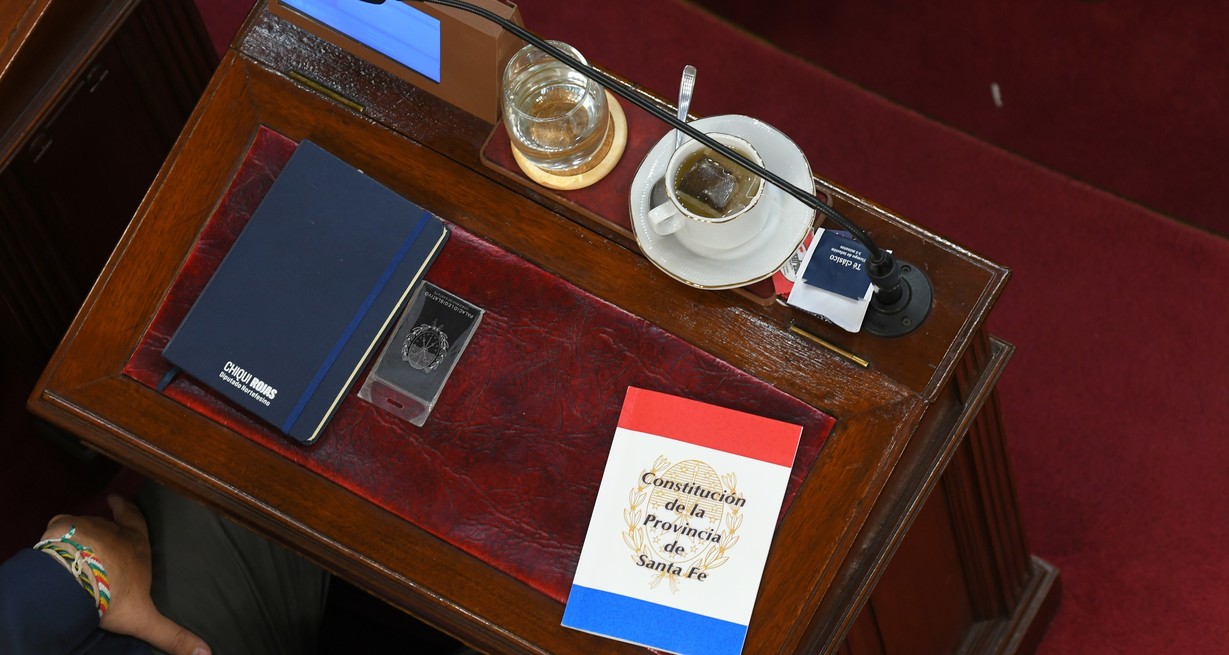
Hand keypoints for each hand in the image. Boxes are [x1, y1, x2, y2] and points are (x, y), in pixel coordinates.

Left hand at [41, 495, 210, 654]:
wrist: (76, 581)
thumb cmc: (115, 595)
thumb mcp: (145, 619)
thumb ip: (172, 635)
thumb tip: (206, 653)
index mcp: (136, 547)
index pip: (135, 521)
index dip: (128, 510)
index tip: (118, 499)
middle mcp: (114, 532)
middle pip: (110, 522)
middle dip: (107, 522)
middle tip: (101, 519)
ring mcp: (87, 528)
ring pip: (85, 527)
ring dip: (83, 536)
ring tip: (78, 548)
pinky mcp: (62, 530)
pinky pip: (60, 529)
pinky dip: (58, 537)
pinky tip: (55, 549)